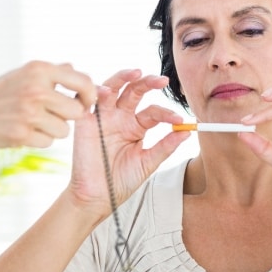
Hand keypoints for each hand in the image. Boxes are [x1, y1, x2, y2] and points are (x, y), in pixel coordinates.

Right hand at [0, 61, 97, 147]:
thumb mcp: (23, 74)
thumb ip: (53, 72)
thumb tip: (78, 70)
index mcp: (39, 70)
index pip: (82, 81)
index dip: (89, 95)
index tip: (85, 102)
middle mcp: (36, 89)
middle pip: (76, 111)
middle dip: (68, 117)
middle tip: (52, 115)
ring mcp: (28, 112)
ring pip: (64, 130)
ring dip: (52, 130)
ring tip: (32, 122)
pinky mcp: (21, 134)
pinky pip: (48, 143)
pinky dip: (39, 140)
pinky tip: (22, 131)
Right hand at [69, 69, 188, 217]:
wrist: (97, 198)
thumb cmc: (120, 181)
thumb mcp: (147, 162)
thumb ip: (165, 146)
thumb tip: (187, 131)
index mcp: (136, 127)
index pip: (153, 111)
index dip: (166, 114)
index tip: (178, 120)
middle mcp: (120, 118)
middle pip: (133, 91)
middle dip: (147, 83)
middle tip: (160, 81)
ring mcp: (102, 117)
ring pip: (111, 88)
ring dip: (122, 78)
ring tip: (135, 73)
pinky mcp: (84, 122)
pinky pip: (86, 100)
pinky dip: (94, 92)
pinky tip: (104, 91)